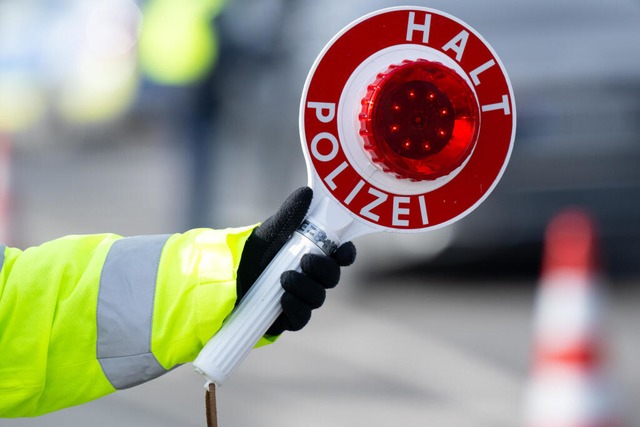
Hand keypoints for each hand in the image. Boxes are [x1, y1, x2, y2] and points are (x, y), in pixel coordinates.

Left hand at [236, 187, 355, 335]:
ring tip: (285, 278)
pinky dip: (296, 308)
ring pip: (318, 298)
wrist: (225, 277)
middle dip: (324, 270)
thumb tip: (307, 193)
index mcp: (314, 253)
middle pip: (332, 277)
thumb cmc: (253, 251)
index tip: (341, 251)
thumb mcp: (271, 230)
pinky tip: (284, 299)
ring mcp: (302, 298)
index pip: (341, 255)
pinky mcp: (289, 317)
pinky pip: (302, 318)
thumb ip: (290, 214)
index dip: (346, 254)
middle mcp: (312, 277)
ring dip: (306, 288)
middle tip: (306, 261)